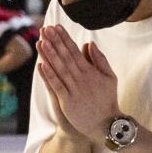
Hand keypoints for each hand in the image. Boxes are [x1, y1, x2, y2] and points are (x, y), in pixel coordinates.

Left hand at [36, 25, 117, 141]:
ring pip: (60, 69)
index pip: (75, 51)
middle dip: (55, 42)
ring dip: (50, 55)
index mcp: (91, 71)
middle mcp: (82, 78)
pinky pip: (58, 86)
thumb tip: (89, 43)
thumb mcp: (110, 77)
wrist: (106, 124)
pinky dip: (50, 76)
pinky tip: (42, 65)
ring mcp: (75, 90)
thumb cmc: (107, 100)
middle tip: (46, 29)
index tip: (56, 27)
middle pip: (66, 57)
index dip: (64, 38)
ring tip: (41, 42)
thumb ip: (100, 60)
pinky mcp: (68, 102)